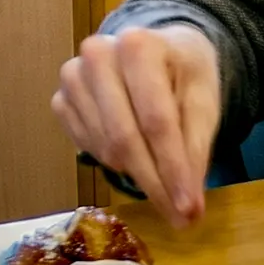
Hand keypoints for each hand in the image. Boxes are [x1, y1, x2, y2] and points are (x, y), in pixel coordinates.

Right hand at [53, 25, 221, 229]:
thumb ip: (196, 147)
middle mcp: (98, 56)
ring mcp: (72, 78)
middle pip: (125, 138)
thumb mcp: (203, 100)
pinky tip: (136, 155)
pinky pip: (87, 147)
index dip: (173, 169)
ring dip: (137, 174)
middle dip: (155, 184)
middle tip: (179, 218)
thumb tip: (188, 205)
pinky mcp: (60, 100)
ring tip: (165, 182)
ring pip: (105, 148)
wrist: (156, 49)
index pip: (157, 120)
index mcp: (140, 46)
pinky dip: (115, 162)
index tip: (189, 208)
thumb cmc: (183, 73)